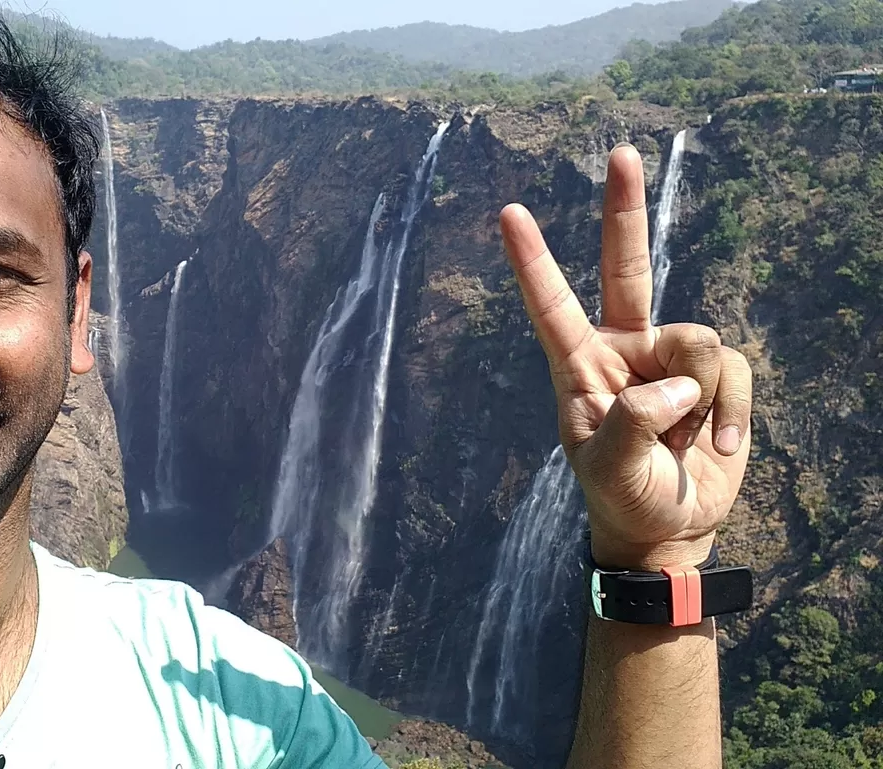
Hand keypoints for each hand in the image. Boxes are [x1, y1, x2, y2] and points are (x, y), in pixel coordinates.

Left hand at [501, 145, 752, 570]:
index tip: (509, 213)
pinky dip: (731, 413)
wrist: (668, 528)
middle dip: (624, 210)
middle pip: (626, 267)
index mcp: (579, 366)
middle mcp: (623, 348)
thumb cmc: (622, 496)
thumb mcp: (609, 470)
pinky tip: (714, 448)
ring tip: (681, 440)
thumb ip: (634, 424)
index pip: (551, 306)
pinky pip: (734, 371)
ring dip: (700, 399)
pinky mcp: (715, 374)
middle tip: (621, 151)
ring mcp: (671, 357)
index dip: (533, 260)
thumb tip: (678, 380)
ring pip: (699, 340)